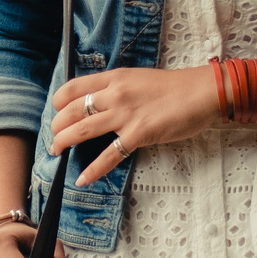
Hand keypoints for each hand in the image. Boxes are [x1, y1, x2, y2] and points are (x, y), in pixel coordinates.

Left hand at [49, 66, 222, 186]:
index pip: (73, 88)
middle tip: (55, 136)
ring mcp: (125, 114)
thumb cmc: (174, 87)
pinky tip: (83, 179)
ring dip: (64, 142)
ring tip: (57, 151)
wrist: (201, 92)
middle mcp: (115, 94)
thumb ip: (117, 88)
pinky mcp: (138, 134)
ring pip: (82, 129)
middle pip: (71, 110)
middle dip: (57, 125)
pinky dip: (94, 169)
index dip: (59, 102)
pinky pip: (110, 155)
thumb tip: (100, 101)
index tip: (57, 112)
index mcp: (114, 78)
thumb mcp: (137, 78)